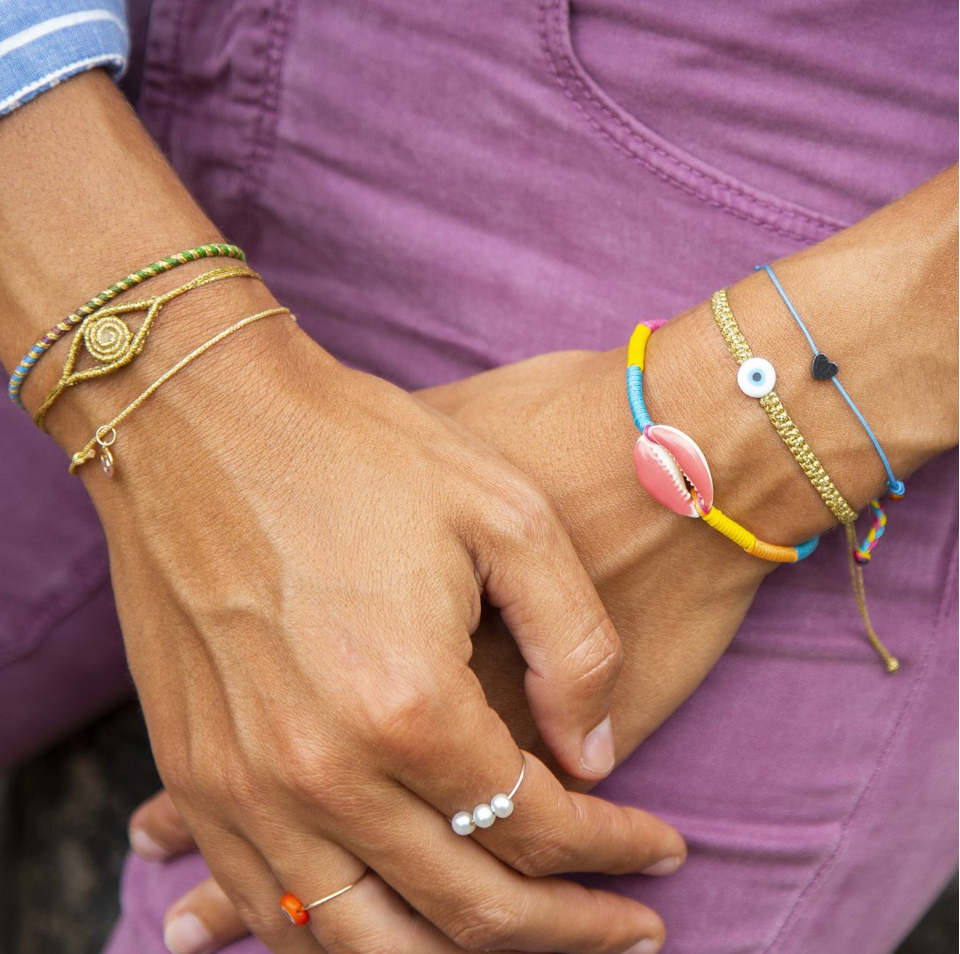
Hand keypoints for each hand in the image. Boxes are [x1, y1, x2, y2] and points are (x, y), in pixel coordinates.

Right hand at [77, 306, 684, 953]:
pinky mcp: (192, 772)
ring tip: (525, 938)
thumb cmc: (357, 448)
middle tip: (625, 924)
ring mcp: (242, 785)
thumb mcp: (505, 513)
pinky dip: (339, 942)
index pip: (540, 828)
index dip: (614, 850)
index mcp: (410, 706)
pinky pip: (266, 906)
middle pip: (466, 908)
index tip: (661, 849)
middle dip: (565, 929)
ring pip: (366, 942)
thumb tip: (593, 754)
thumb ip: (573, 645)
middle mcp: (321, 773)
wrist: (200, 414)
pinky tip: (386, 929)